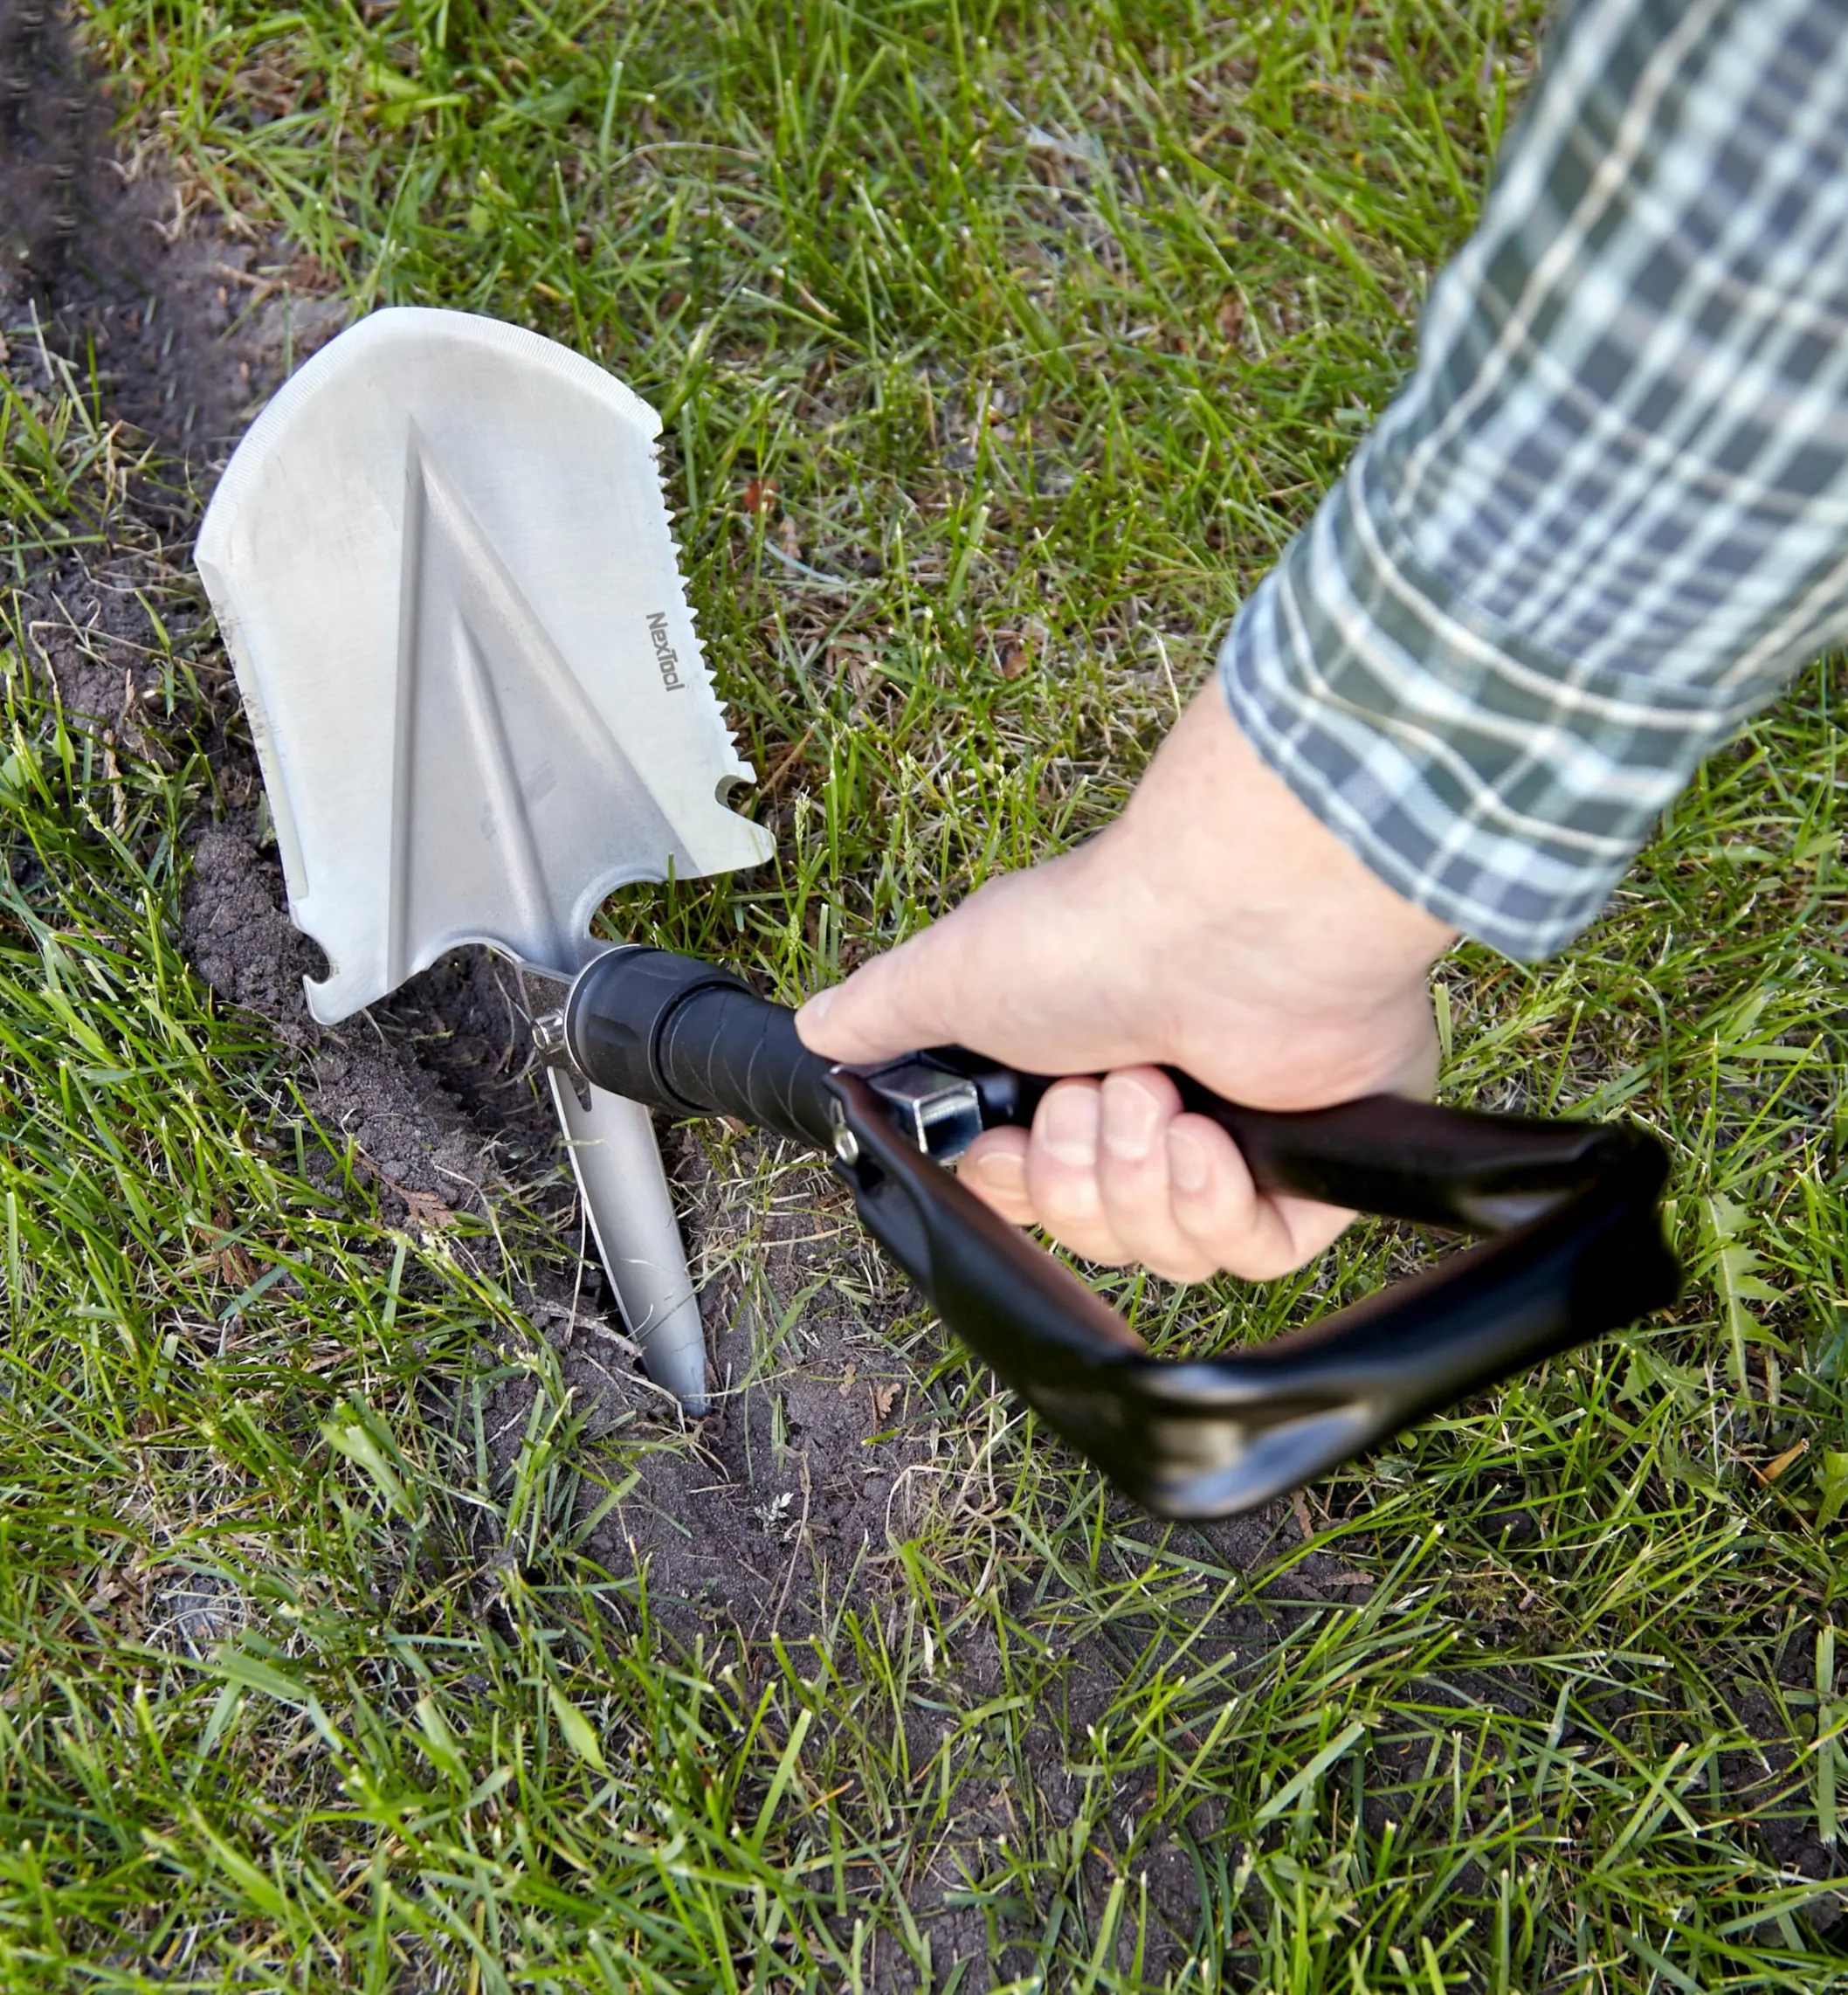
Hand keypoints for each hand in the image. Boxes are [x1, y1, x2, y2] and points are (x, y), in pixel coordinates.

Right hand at [795, 690, 1455, 1281]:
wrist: (1225, 921)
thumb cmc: (1101, 934)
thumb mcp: (953, 973)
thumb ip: (882, 1014)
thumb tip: (818, 1031)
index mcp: (1079, 1077)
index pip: (1037, 1196)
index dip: (1018, 1189)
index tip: (1007, 1142)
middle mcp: (1155, 1113)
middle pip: (1095, 1235)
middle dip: (1077, 1175)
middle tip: (1091, 1093)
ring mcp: (1238, 1142)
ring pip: (1169, 1253)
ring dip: (1141, 1177)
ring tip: (1153, 1093)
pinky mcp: (1311, 1169)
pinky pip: (1256, 1255)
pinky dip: (1217, 1208)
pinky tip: (1205, 1141)